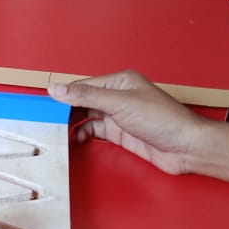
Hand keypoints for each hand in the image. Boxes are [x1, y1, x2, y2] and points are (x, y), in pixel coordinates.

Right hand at [48, 70, 209, 174]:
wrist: (185, 147)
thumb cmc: (161, 119)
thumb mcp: (119, 104)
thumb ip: (86, 96)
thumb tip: (55, 88)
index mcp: (119, 81)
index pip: (83, 86)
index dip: (63, 95)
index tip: (43, 106)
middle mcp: (117, 96)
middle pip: (83, 101)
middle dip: (65, 110)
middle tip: (46, 122)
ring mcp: (118, 115)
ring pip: (86, 117)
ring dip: (73, 124)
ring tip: (58, 133)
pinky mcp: (119, 133)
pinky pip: (94, 131)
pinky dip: (83, 134)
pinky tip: (75, 139)